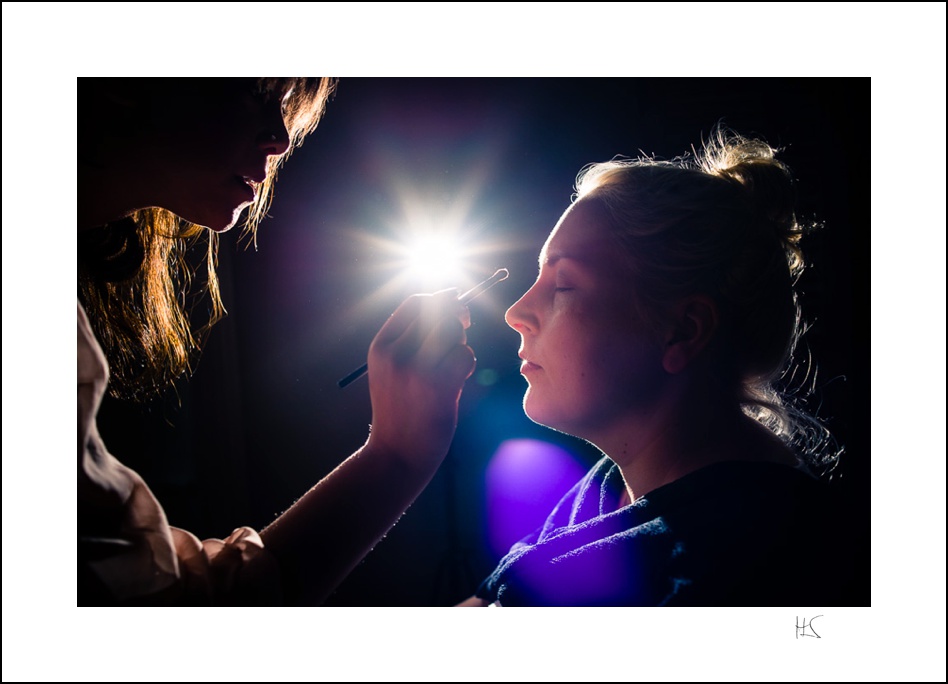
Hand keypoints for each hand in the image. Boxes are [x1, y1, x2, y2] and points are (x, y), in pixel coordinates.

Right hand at [363, 289, 475, 468]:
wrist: (397, 453)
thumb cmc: (402, 409)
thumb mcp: (391, 369)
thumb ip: (411, 338)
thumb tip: (449, 299)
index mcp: (381, 346)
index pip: (415, 303)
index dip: (441, 299)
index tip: (455, 308)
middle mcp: (395, 353)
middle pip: (437, 310)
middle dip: (457, 317)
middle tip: (464, 330)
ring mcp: (416, 369)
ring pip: (453, 331)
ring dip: (461, 343)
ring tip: (453, 365)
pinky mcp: (438, 386)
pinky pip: (465, 355)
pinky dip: (467, 363)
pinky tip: (457, 380)